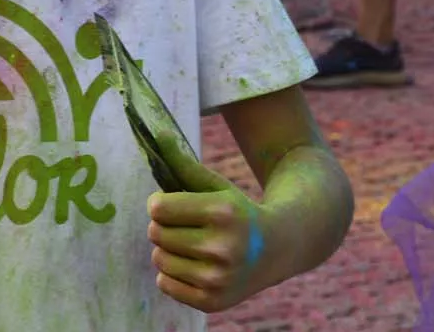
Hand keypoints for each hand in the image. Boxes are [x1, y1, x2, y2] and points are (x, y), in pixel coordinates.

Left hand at [147, 135, 270, 312]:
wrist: (278, 249)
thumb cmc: (237, 212)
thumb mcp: (216, 185)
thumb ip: (183, 162)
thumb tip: (156, 132)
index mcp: (222, 213)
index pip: (158, 208)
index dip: (160, 204)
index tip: (173, 205)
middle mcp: (222, 248)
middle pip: (155, 233)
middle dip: (164, 226)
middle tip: (185, 226)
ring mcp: (218, 278)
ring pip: (158, 258)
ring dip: (168, 250)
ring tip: (192, 245)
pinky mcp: (212, 301)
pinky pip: (165, 284)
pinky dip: (172, 274)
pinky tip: (195, 265)